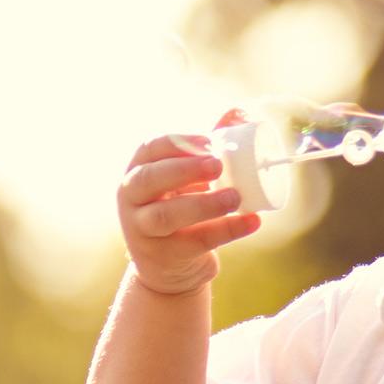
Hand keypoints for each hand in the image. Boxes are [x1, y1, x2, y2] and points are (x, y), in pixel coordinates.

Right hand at [118, 121, 262, 297]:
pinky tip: (252, 221)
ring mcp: (142, 231)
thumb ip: (207, 149)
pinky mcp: (162, 257)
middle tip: (217, 165)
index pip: (148, 150)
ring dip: (203, 204)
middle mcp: (132, 200)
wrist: (168, 269)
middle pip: (149, 180)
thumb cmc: (179, 210)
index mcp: (137, 173)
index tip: (208, 141)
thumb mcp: (187, 181)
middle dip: (183, 169)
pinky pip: (195, 242)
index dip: (177, 143)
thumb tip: (237, 113)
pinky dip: (227, 230)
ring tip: (235, 197)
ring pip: (166, 215)